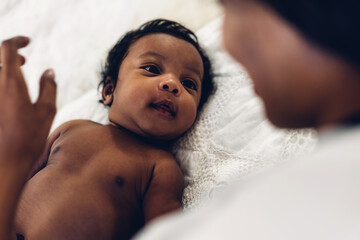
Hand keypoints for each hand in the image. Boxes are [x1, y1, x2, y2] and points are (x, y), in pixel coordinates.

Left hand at [0, 36, 56, 169]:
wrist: (5, 162)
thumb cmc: (28, 138)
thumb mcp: (46, 111)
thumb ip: (48, 87)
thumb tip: (49, 71)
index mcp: (11, 83)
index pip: (7, 49)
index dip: (17, 40)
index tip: (28, 42)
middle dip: (10, 54)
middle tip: (24, 60)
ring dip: (5, 69)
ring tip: (18, 73)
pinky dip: (4, 83)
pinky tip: (12, 93)